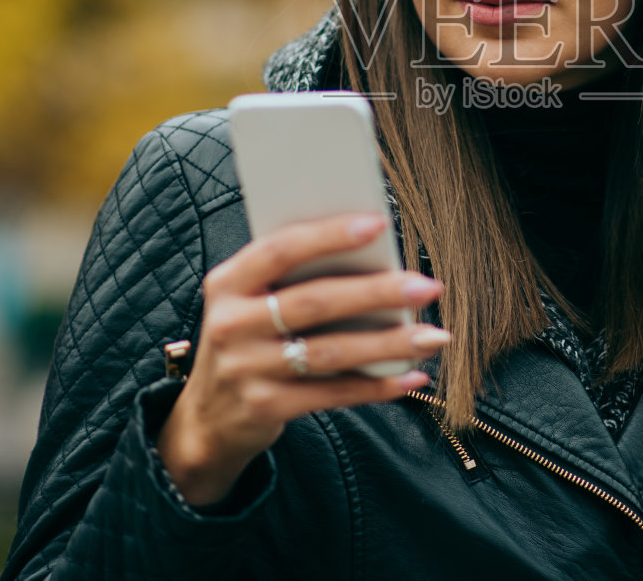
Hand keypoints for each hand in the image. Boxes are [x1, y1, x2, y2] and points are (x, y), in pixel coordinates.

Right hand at [155, 212, 446, 505]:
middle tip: (427, 287)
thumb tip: (374, 257)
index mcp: (228, 283)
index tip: (378, 223)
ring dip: (389, 344)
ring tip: (434, 336)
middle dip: (377, 292)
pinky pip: (332, 394)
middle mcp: (231, 324)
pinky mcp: (265, 407)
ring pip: (330, 351)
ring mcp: (246, 369)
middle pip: (314, 302)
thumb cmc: (248, 341)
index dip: (329, 235)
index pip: (280, 250)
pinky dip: (377, 385)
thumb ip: (294, 279)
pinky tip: (412, 377)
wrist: (208, 419)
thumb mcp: (250, 303)